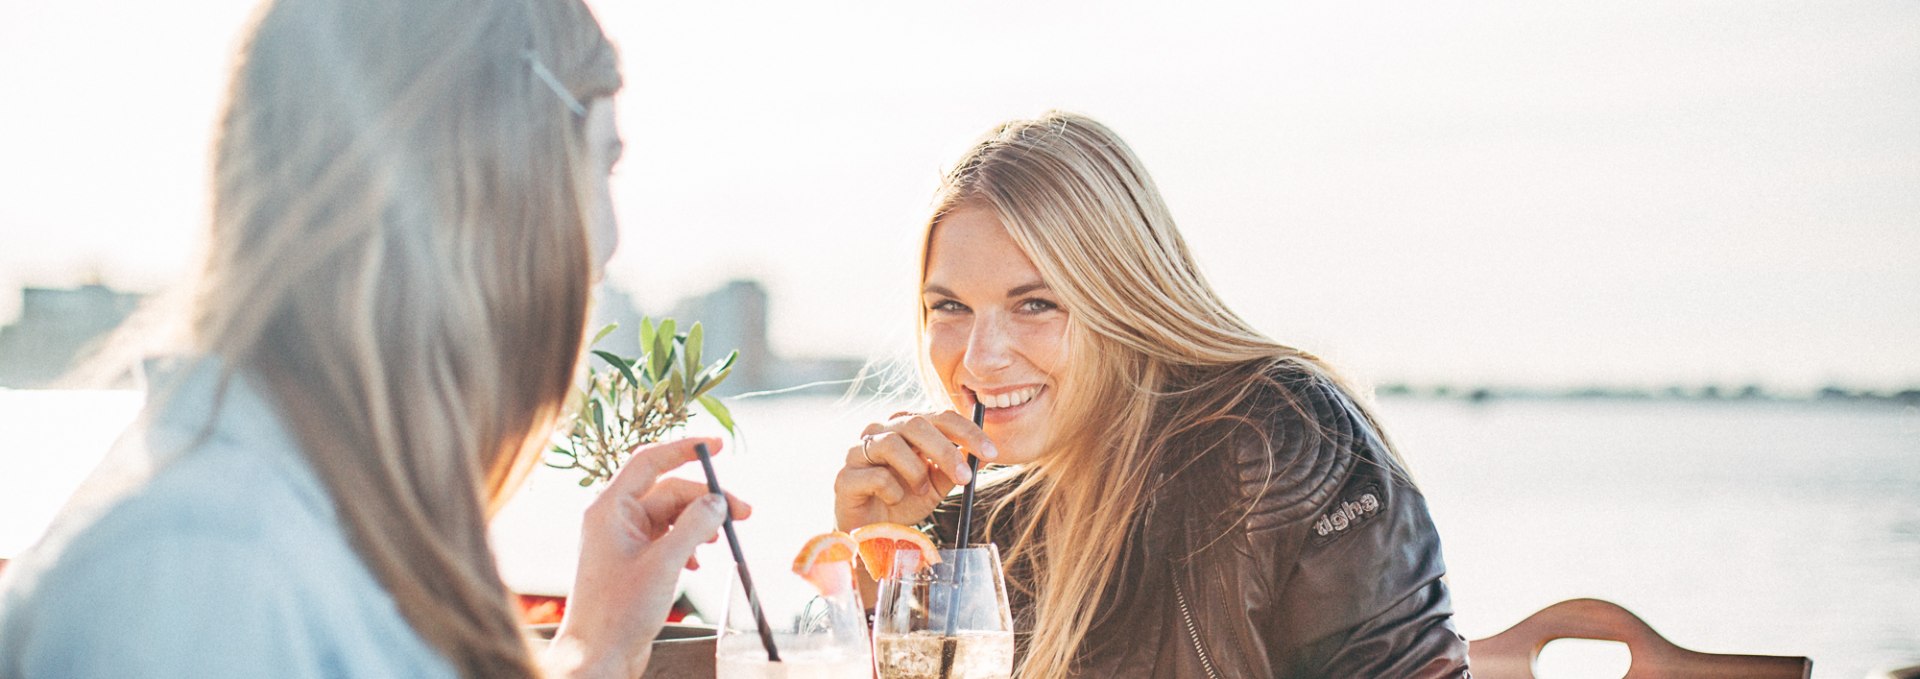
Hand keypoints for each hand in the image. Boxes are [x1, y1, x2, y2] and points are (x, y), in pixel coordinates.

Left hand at [543, 437, 750, 678]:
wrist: (599, 655)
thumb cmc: (619, 612)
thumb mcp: (664, 564)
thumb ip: (694, 526)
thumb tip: (717, 501)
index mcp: (610, 509)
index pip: (649, 461)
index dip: (684, 449)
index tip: (716, 446)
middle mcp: (615, 519)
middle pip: (669, 491)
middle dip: (707, 500)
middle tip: (743, 514)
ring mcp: (624, 541)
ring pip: (672, 516)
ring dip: (700, 523)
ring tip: (723, 540)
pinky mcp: (634, 561)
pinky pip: (667, 538)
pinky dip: (688, 544)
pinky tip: (698, 562)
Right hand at [833, 411, 997, 531]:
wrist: (871, 534)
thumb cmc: (903, 502)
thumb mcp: (936, 485)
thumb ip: (954, 468)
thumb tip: (981, 456)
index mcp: (905, 427)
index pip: (940, 416)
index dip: (968, 432)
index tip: (991, 453)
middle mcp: (880, 430)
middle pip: (915, 423)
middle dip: (945, 451)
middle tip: (965, 478)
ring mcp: (858, 450)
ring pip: (892, 444)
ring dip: (915, 472)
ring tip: (919, 491)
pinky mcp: (845, 476)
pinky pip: (876, 475)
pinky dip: (893, 491)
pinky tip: (892, 501)